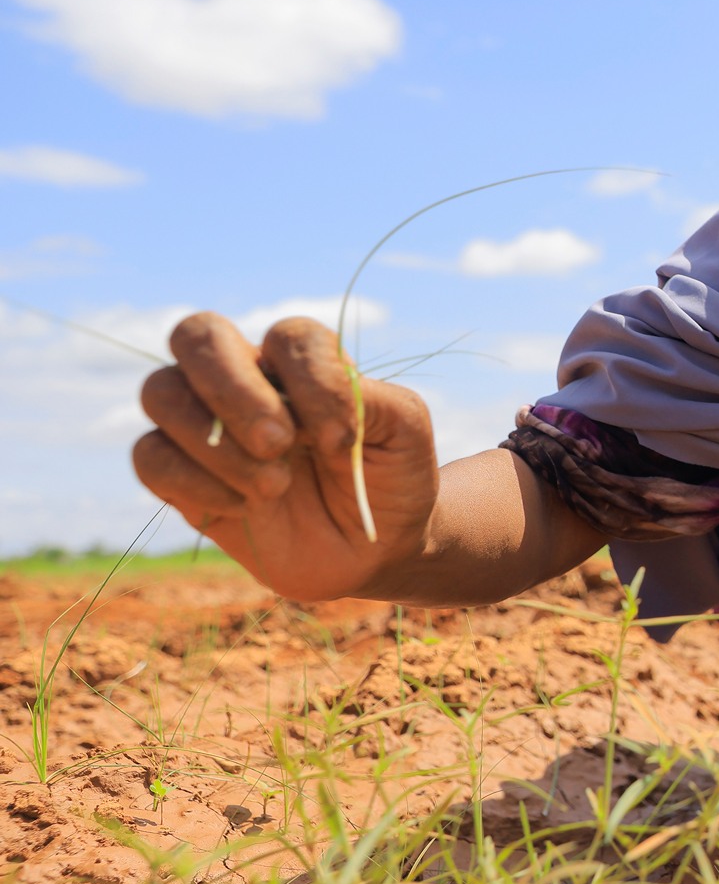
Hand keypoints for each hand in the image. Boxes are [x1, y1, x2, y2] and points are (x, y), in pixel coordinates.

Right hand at [132, 314, 439, 600]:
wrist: (373, 548)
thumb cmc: (390, 477)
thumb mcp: (404, 431)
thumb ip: (366, 399)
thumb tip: (302, 407)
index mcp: (302, 360)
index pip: (288, 336)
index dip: (313, 382)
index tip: (343, 440)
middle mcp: (245, 379)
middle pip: (198, 336)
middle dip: (235, 391)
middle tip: (279, 444)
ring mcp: (205, 424)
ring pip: (160, 392)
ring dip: (216, 444)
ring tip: (274, 486)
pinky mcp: (181, 475)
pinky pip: (150, 457)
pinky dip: (195, 482)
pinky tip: (245, 507)